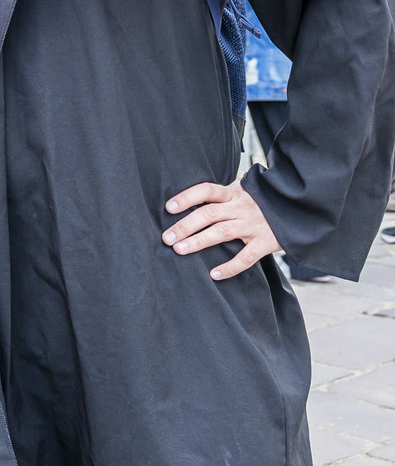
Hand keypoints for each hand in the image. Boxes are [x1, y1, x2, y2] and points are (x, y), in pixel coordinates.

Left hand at [162, 179, 282, 280]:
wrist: (298, 208)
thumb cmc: (261, 202)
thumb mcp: (242, 192)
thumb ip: (221, 196)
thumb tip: (189, 202)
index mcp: (234, 193)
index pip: (206, 190)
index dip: (187, 197)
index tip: (168, 208)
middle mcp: (242, 207)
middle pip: (209, 214)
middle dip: (185, 225)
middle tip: (166, 237)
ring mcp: (254, 225)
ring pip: (222, 232)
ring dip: (198, 241)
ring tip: (179, 249)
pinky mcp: (266, 242)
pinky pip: (246, 257)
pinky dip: (230, 267)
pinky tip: (214, 274)